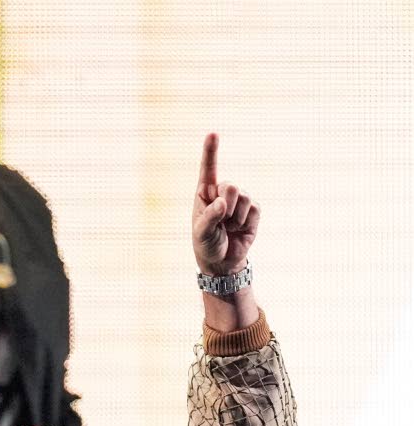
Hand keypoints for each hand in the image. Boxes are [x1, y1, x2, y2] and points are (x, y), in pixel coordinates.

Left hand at [192, 132, 259, 275]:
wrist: (222, 261)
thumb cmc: (206, 244)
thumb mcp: (201, 233)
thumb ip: (210, 217)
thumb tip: (223, 203)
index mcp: (204, 193)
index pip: (208, 169)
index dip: (211, 151)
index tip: (213, 133)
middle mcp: (221, 192)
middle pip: (230, 185)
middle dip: (226, 206)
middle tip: (221, 222)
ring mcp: (238, 200)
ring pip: (243, 197)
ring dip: (235, 218)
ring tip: (228, 227)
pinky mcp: (252, 209)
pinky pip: (253, 208)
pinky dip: (245, 222)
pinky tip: (239, 229)